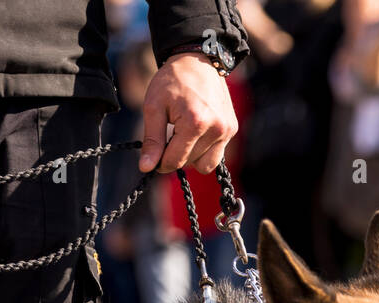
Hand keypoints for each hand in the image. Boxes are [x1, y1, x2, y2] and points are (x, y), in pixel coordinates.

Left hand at [139, 52, 238, 174]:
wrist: (197, 59)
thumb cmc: (173, 80)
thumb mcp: (154, 107)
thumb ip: (152, 139)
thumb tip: (146, 167)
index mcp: (195, 123)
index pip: (175, 160)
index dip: (160, 162)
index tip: (154, 155)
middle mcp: (216, 129)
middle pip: (190, 163)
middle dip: (176, 155)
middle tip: (169, 135)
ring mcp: (227, 130)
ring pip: (205, 164)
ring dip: (192, 156)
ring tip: (184, 135)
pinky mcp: (232, 129)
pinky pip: (216, 154)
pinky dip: (204, 149)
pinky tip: (196, 131)